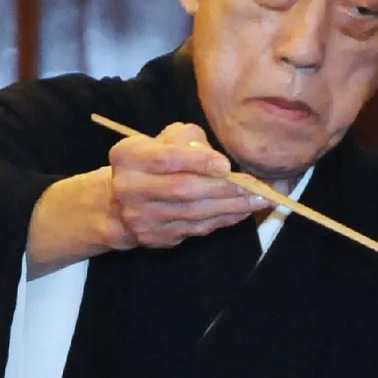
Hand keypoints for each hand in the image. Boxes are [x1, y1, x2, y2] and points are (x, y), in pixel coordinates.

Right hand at [108, 122, 267, 247]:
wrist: (117, 203)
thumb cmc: (150, 162)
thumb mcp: (161, 140)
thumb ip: (187, 140)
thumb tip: (216, 160)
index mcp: (128, 157)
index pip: (165, 159)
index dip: (198, 161)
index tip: (226, 165)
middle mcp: (129, 188)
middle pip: (183, 190)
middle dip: (224, 189)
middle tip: (256, 187)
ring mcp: (142, 217)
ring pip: (193, 213)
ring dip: (231, 207)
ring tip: (260, 200)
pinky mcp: (155, 237)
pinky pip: (196, 229)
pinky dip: (223, 220)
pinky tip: (243, 211)